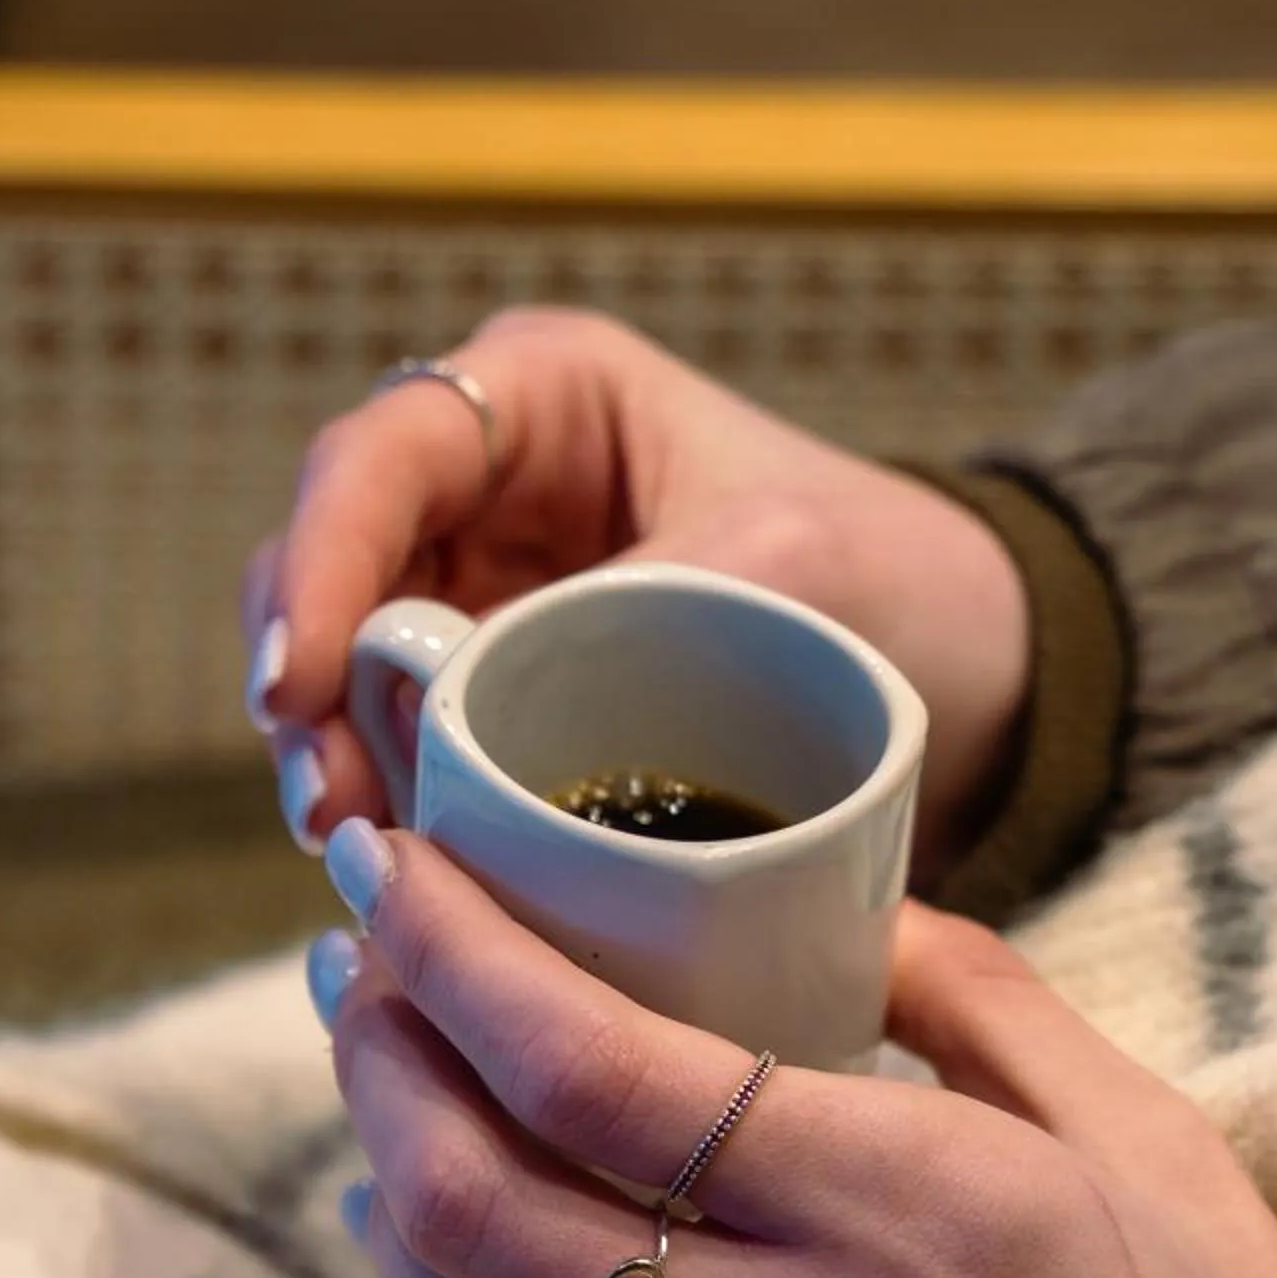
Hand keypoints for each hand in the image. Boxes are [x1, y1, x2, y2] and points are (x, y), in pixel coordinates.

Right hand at [246, 309, 1028, 888]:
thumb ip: (630, 607)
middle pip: (333, 566)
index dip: (322, 561)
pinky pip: (413, 749)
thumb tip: (472, 691)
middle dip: (310, 687)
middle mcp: (487, 485)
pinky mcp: (501, 700)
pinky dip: (397, 810)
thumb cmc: (896, 576)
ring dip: (337, 760)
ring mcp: (483, 594)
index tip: (299, 679)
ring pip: (349, 668)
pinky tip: (401, 879)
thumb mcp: (784, 566)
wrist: (977, 674)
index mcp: (545, 397)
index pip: (383, 456)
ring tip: (356, 853)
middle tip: (329, 805)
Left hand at [312, 827, 1276, 1277]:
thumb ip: (978, 999)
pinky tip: (470, 1261)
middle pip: (473, 1200)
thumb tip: (842, 907)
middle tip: (358, 968)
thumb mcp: (1147, 1142)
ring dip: (388, 1201)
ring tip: (390, 1101)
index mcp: (898, 1216)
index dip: (451, 955)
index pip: (589, 1067)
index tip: (388, 868)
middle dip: (378, 1056)